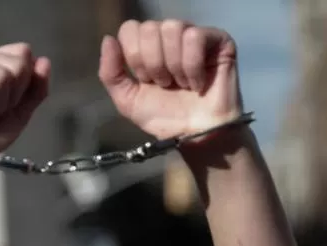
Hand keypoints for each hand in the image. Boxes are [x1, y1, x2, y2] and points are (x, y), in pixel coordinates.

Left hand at [99, 20, 243, 140]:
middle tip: (165, 85)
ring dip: (173, 66)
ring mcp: (194, 36)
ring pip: (172, 29)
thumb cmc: (165, 117)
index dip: (134, 57)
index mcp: (147, 46)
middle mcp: (169, 36)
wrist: (196, 136)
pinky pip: (195, 36)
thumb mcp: (128, 100)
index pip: (130, 29)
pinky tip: (197, 83)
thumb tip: (108, 39)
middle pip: (149, 28)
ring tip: (182, 85)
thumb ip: (110, 73)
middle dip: (153, 64)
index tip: (146, 81)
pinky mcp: (218, 40)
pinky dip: (192, 65)